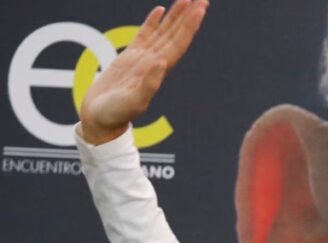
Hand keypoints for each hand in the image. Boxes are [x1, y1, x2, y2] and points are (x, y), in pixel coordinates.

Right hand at [79, 0, 208, 144]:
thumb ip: (148, 85)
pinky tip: (160, 10)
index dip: (190, 26)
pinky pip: (144, 35)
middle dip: (189, 16)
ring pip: (163, 32)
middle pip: (176, 34)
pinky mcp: (129, 58)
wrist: (100, 120)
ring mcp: (142, 59)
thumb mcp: (132, 102)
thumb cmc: (115, 115)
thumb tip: (161, 63)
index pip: (179, 43)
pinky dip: (153, 22)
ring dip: (176, 16)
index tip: (201, 9)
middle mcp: (154, 63)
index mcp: (157, 71)